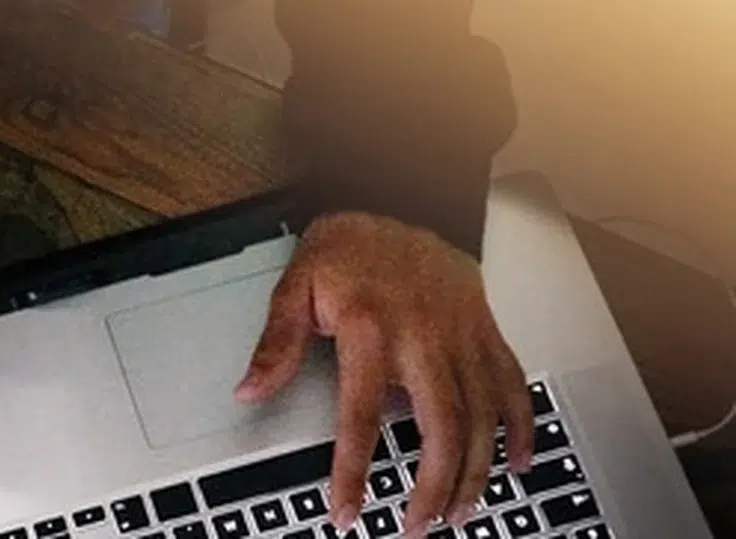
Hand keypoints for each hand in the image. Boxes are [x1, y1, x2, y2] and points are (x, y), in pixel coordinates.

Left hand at [234, 212, 532, 534]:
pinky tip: (515, 464)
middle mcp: (423, 337)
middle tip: (417, 527)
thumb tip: (249, 390)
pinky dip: (519, 429)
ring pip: (483, 417)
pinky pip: (513, 385)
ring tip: (459, 513)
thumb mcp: (295, 284)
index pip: (360, 416)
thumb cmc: (348, 247)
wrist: (401, 200)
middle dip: (433, 487)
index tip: (347, 513)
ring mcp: (463, 336)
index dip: (354, 471)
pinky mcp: (488, 332)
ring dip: (474, 472)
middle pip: (441, 428)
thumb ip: (276, 343)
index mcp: (370, 330)